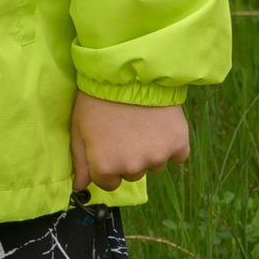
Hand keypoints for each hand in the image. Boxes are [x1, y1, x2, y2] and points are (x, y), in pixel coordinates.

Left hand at [71, 93, 189, 193]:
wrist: (130, 72)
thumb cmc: (98, 98)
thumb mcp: (79, 128)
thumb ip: (79, 161)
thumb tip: (79, 186)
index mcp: (106, 166)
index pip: (108, 183)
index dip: (106, 164)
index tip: (108, 145)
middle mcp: (133, 168)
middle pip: (132, 174)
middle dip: (128, 157)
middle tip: (124, 130)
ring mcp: (157, 157)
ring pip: (154, 164)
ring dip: (149, 150)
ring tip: (141, 123)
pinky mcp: (179, 145)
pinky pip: (177, 155)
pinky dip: (171, 144)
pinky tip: (160, 125)